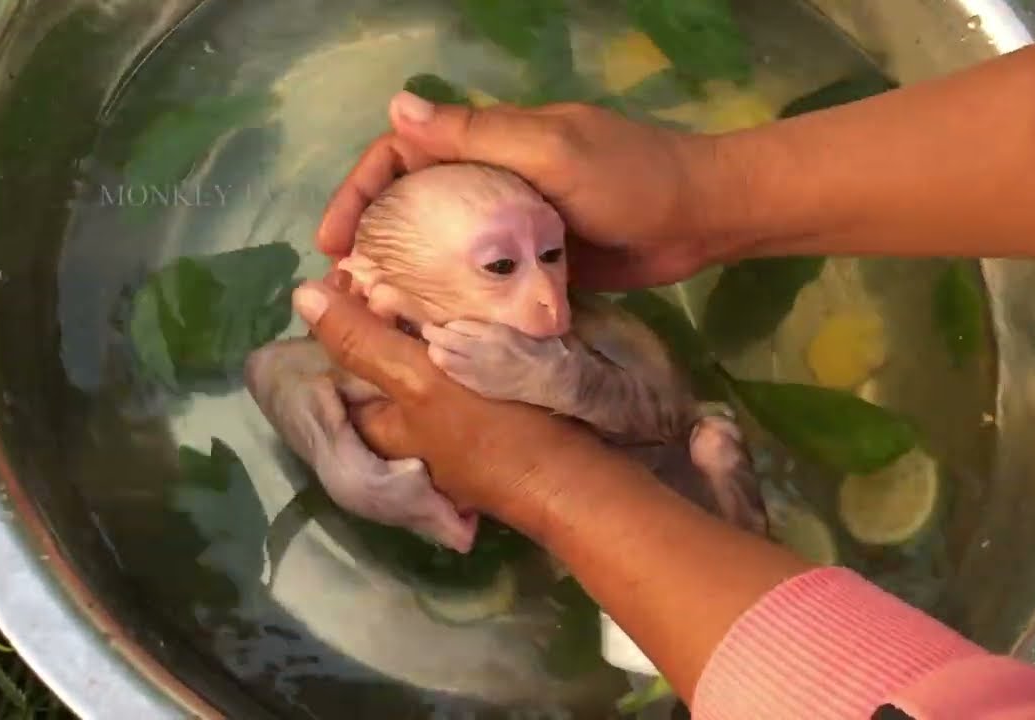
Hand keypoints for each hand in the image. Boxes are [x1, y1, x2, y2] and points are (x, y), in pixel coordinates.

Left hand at [290, 274, 627, 529]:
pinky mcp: (486, 421)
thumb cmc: (495, 430)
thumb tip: (300, 295)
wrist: (577, 476)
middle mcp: (404, 432)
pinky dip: (459, 344)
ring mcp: (447, 431)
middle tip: (401, 262)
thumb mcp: (418, 382)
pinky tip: (473, 315)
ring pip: (422, 367)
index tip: (360, 264)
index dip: (343, 312)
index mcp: (376, 426)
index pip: (341, 360)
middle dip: (386, 317)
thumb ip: (361, 342)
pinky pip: (460, 374)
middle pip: (382, 362)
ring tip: (435, 277)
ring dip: (426, 327)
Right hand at [316, 92, 730, 290]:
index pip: (402, 156)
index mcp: (489, 143)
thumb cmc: (632, 177)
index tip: (331, 241)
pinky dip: (451, 302)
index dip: (359, 192)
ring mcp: (513, 228)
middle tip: (345, 293)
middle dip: (371, 243)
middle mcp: (492, 182)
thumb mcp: (554, 150)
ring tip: (376, 321)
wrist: (702, 220)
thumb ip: (480, 135)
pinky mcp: (534, 266)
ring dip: (405, 278)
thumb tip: (397, 108)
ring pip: (441, 249)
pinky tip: (432, 334)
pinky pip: (480, 282)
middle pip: (412, 206)